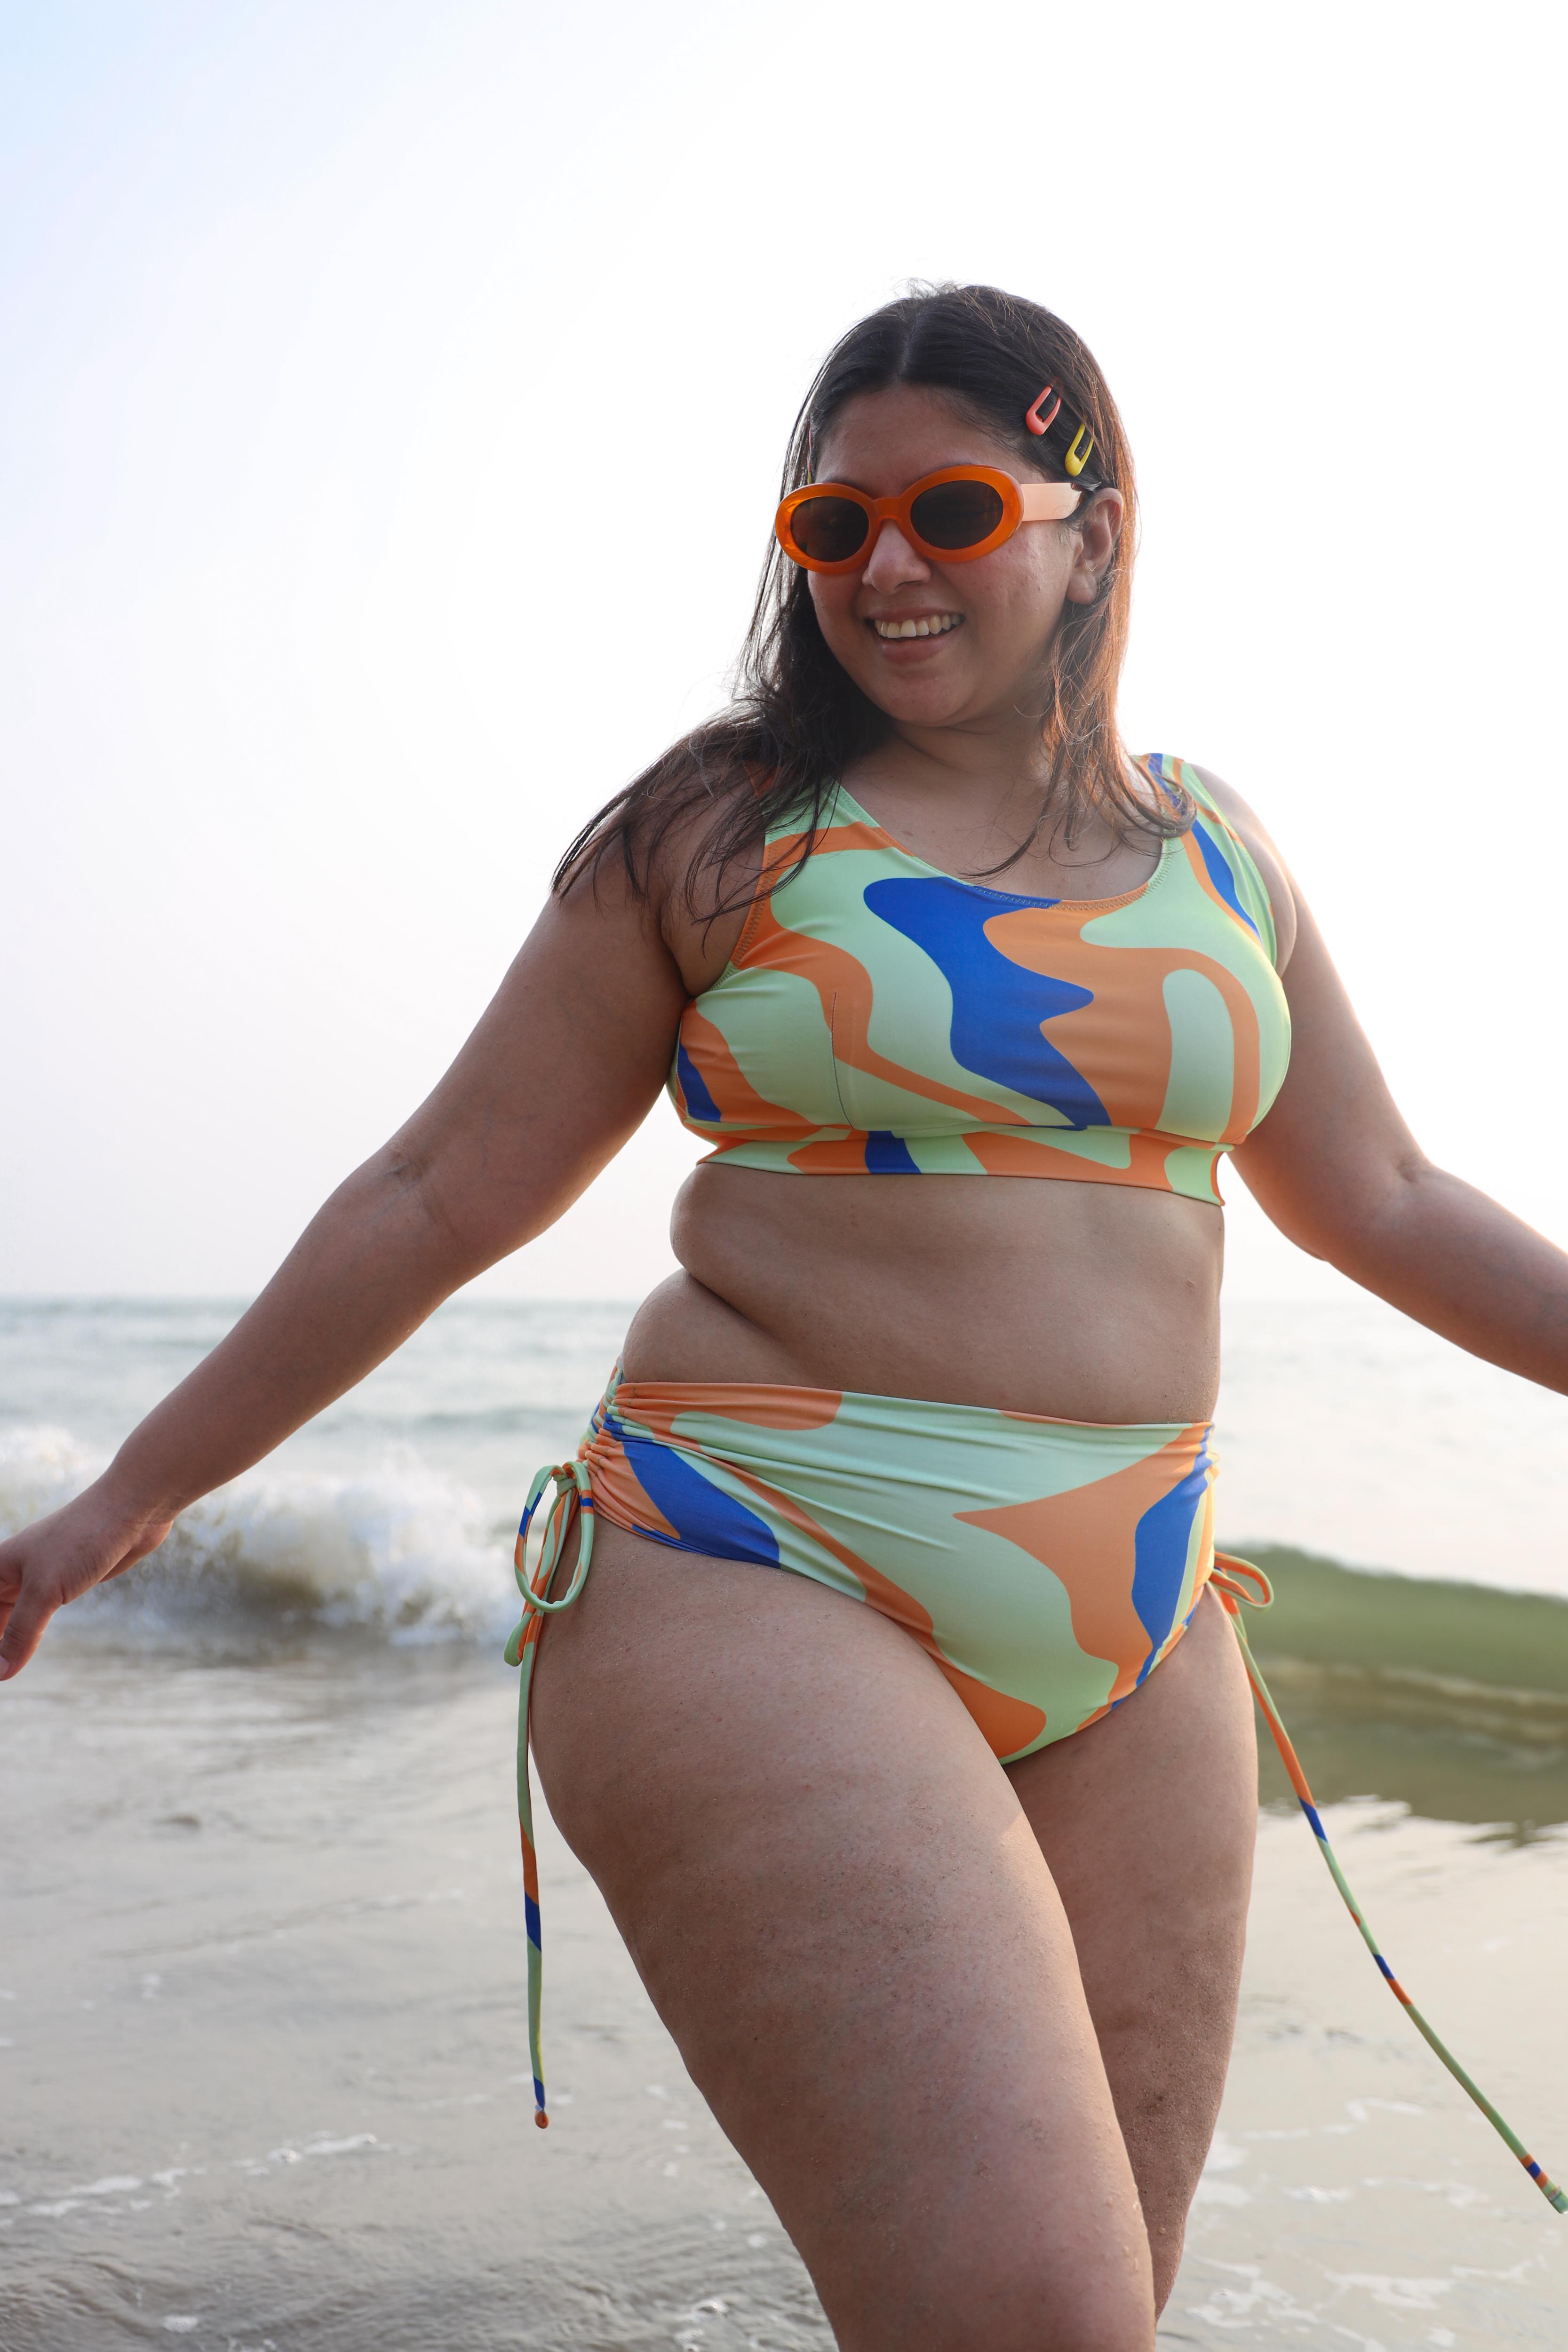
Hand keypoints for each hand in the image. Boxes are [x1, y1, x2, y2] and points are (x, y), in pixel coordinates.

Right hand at [0, 1483, 176, 1679]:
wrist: (132, 1510)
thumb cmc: (84, 1539)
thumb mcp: (45, 1590)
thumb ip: (21, 1632)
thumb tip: (1, 1673)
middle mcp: (13, 1573)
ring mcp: (39, 1578)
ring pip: (12, 1618)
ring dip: (6, 1643)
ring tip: (3, 1672)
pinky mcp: (63, 1583)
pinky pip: (36, 1615)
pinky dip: (26, 1634)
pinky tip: (23, 1650)